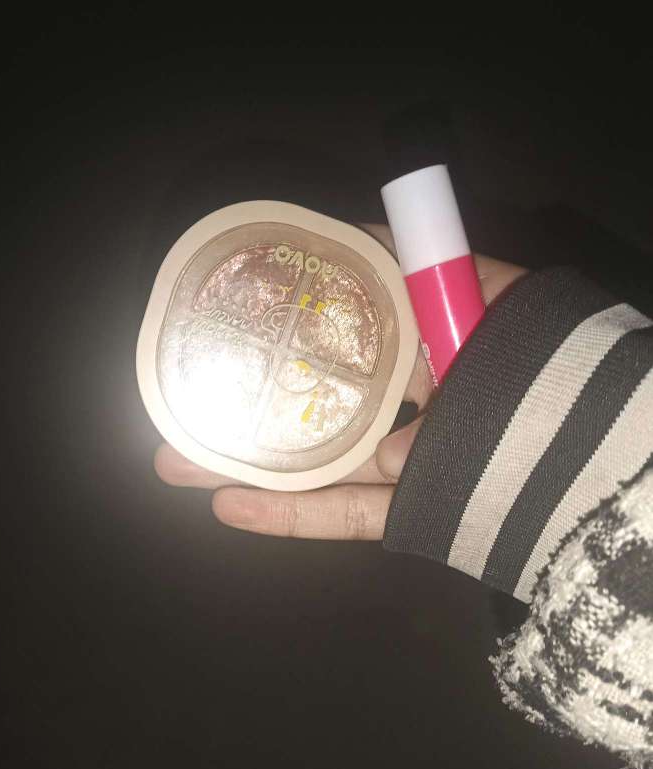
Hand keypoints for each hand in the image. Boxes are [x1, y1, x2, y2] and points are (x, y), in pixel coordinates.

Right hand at [154, 224, 525, 538]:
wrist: (607, 473)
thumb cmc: (543, 370)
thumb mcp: (490, 299)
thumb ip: (422, 274)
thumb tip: (353, 240)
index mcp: (428, 348)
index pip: (342, 334)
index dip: (284, 327)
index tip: (230, 320)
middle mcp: (411, 404)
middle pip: (312, 403)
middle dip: (242, 404)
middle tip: (181, 399)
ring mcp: (407, 465)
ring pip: (314, 464)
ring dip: (242, 465)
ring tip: (172, 462)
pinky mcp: (412, 517)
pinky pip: (345, 517)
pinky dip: (291, 514)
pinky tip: (228, 506)